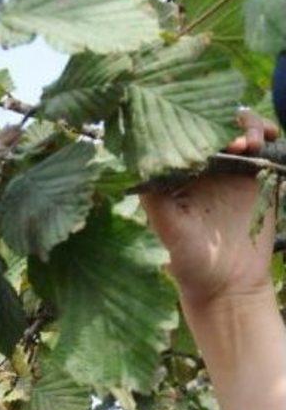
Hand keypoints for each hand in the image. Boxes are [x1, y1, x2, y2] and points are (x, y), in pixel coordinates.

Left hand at [139, 110, 279, 309]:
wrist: (229, 287)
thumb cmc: (189, 262)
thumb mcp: (167, 229)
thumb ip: (155, 198)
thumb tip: (137, 162)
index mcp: (181, 174)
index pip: (187, 133)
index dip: (197, 125)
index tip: (211, 137)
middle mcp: (206, 168)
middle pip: (216, 125)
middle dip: (228, 122)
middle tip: (238, 142)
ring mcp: (234, 171)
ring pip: (242, 131)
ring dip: (250, 126)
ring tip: (254, 142)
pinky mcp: (260, 179)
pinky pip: (267, 148)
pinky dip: (270, 133)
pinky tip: (272, 136)